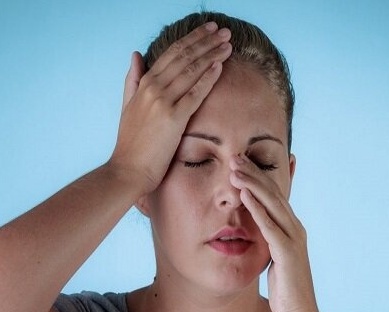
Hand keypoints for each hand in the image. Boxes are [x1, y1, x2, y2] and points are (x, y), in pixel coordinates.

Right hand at [109, 22, 231, 196]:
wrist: (129, 168)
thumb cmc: (130, 142)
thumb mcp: (127, 106)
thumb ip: (133, 79)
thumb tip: (136, 54)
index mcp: (144, 84)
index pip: (171, 54)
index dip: (191, 39)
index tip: (207, 31)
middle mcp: (153, 88)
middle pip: (184, 57)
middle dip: (206, 42)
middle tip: (224, 31)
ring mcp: (163, 102)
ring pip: (191, 71)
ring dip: (212, 54)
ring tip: (228, 44)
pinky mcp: (174, 119)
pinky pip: (195, 94)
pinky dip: (208, 78)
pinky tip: (220, 66)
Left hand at [229, 154, 319, 311]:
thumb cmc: (284, 286)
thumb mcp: (274, 256)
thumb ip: (267, 238)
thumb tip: (254, 226)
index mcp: (290, 227)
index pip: (273, 195)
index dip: (257, 176)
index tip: (239, 162)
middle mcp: (295, 228)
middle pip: (273, 193)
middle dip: (254, 173)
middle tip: (235, 156)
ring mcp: (293, 239)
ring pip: (272, 204)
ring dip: (253, 184)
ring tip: (235, 168)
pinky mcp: (287, 253)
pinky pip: (269, 227)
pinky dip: (256, 209)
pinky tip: (243, 194)